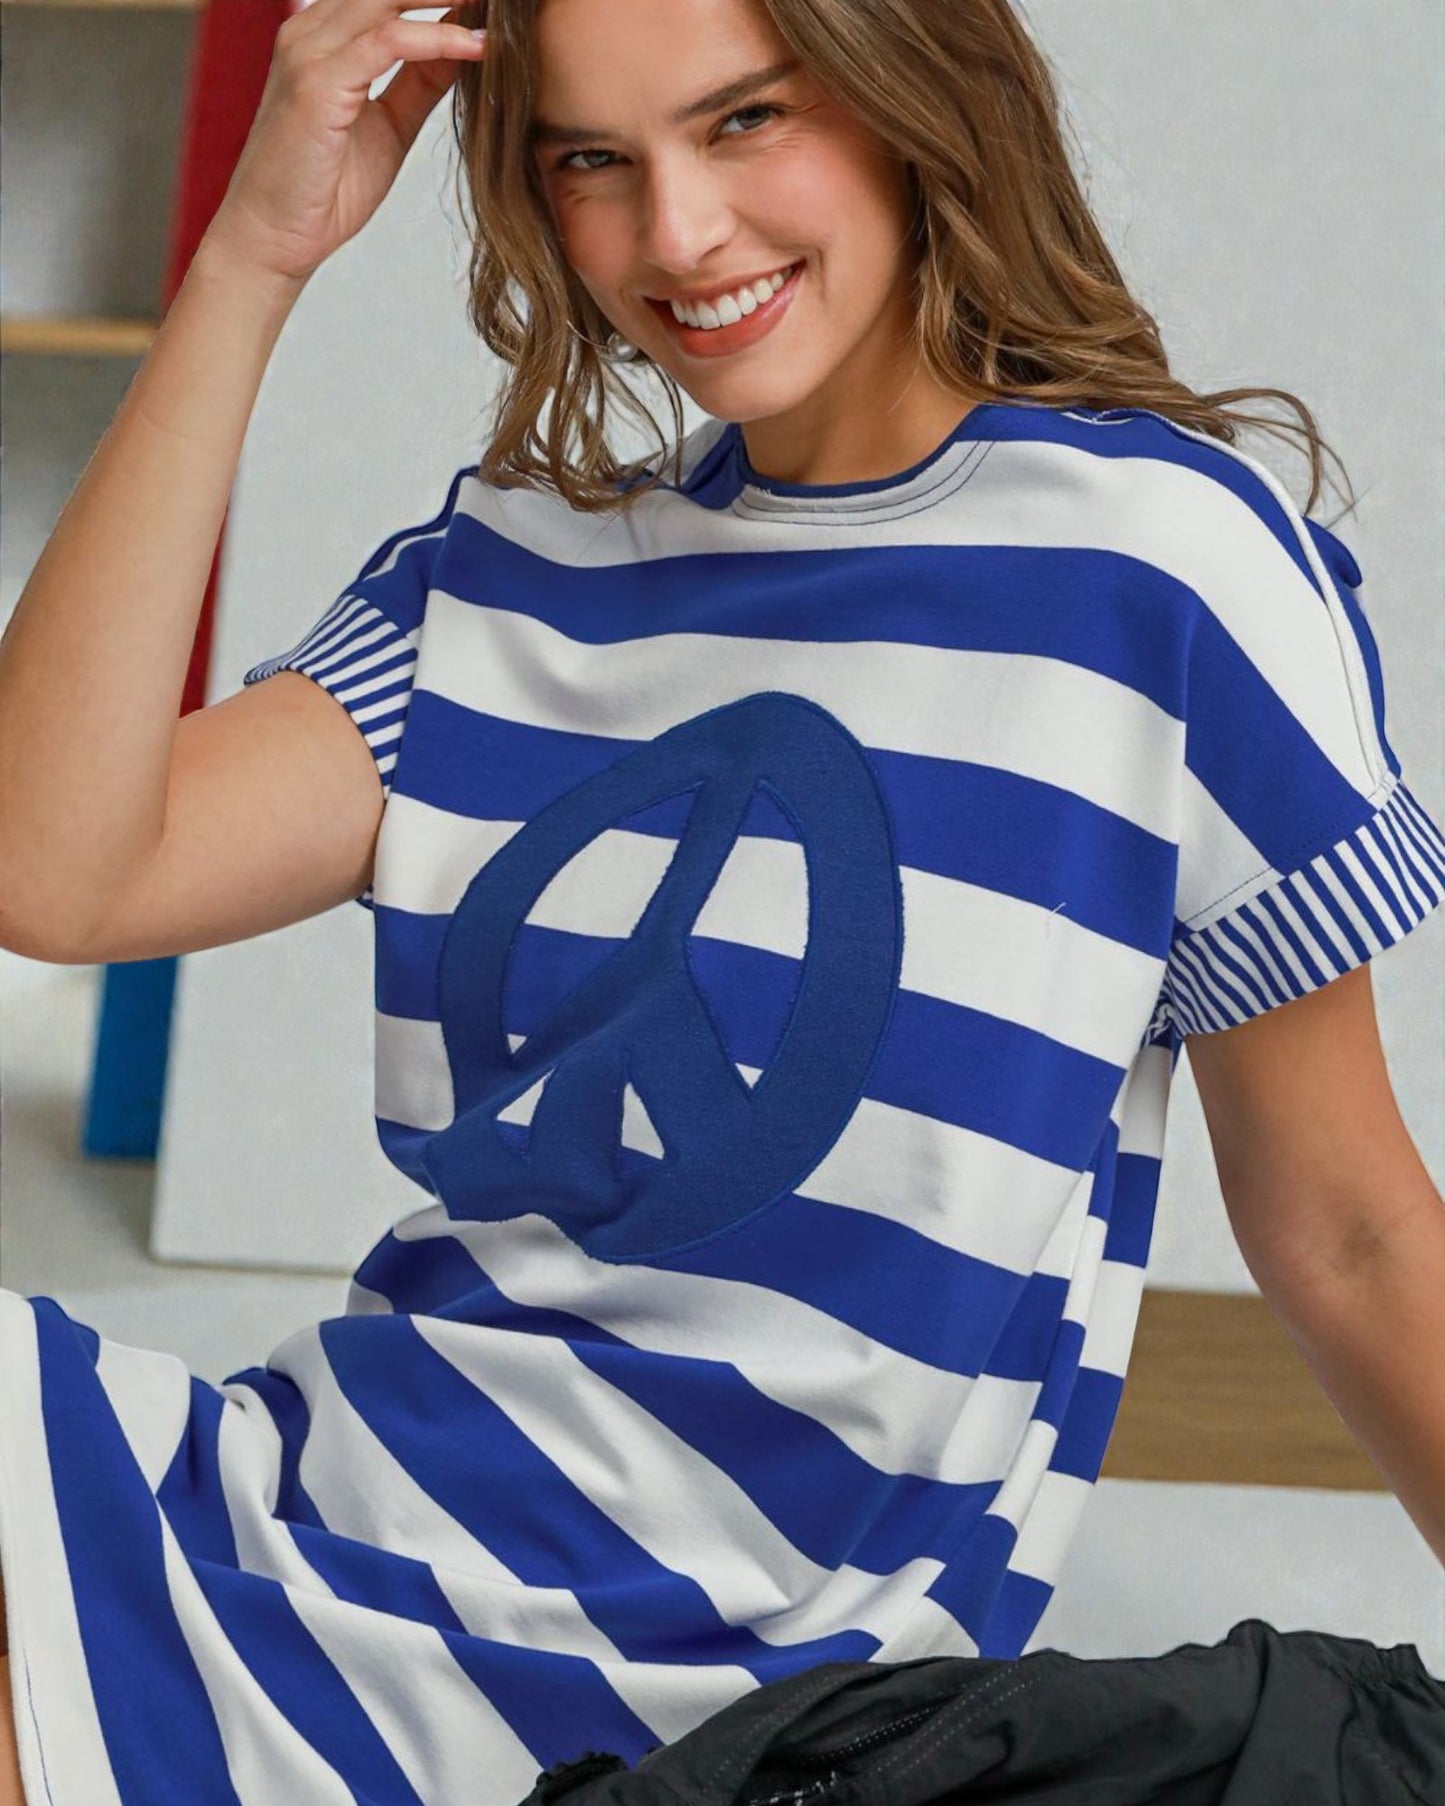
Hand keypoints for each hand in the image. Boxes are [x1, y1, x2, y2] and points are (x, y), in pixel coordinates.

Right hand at [202, 1, 485, 284]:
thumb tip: (463, 48)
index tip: (489, 3)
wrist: (275, 237)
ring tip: (498, 6)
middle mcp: (311, 31)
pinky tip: (476, 46)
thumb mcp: (390, 127)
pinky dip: (436, 39)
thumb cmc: (323, 189)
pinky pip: (388, 42)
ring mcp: (309, 51)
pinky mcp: (317, 81)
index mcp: (324, 37)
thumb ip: (420, 84)